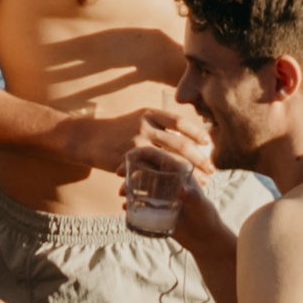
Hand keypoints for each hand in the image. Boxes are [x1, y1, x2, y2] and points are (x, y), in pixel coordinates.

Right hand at [70, 90, 200, 177]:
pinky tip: (178, 188)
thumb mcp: (138, 118)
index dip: (197, 132)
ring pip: (170, 160)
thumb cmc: (118, 129)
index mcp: (149, 113)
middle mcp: (144, 126)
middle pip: (180, 143)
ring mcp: (137, 144)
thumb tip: (186, 131)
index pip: (180, 121)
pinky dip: (168, 182)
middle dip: (199, 158)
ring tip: (201, 182)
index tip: (209, 143)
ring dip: (189, 173)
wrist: (90, 138)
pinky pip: (154, 173)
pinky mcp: (130, 161)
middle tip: (212, 169)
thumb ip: (160, 123)